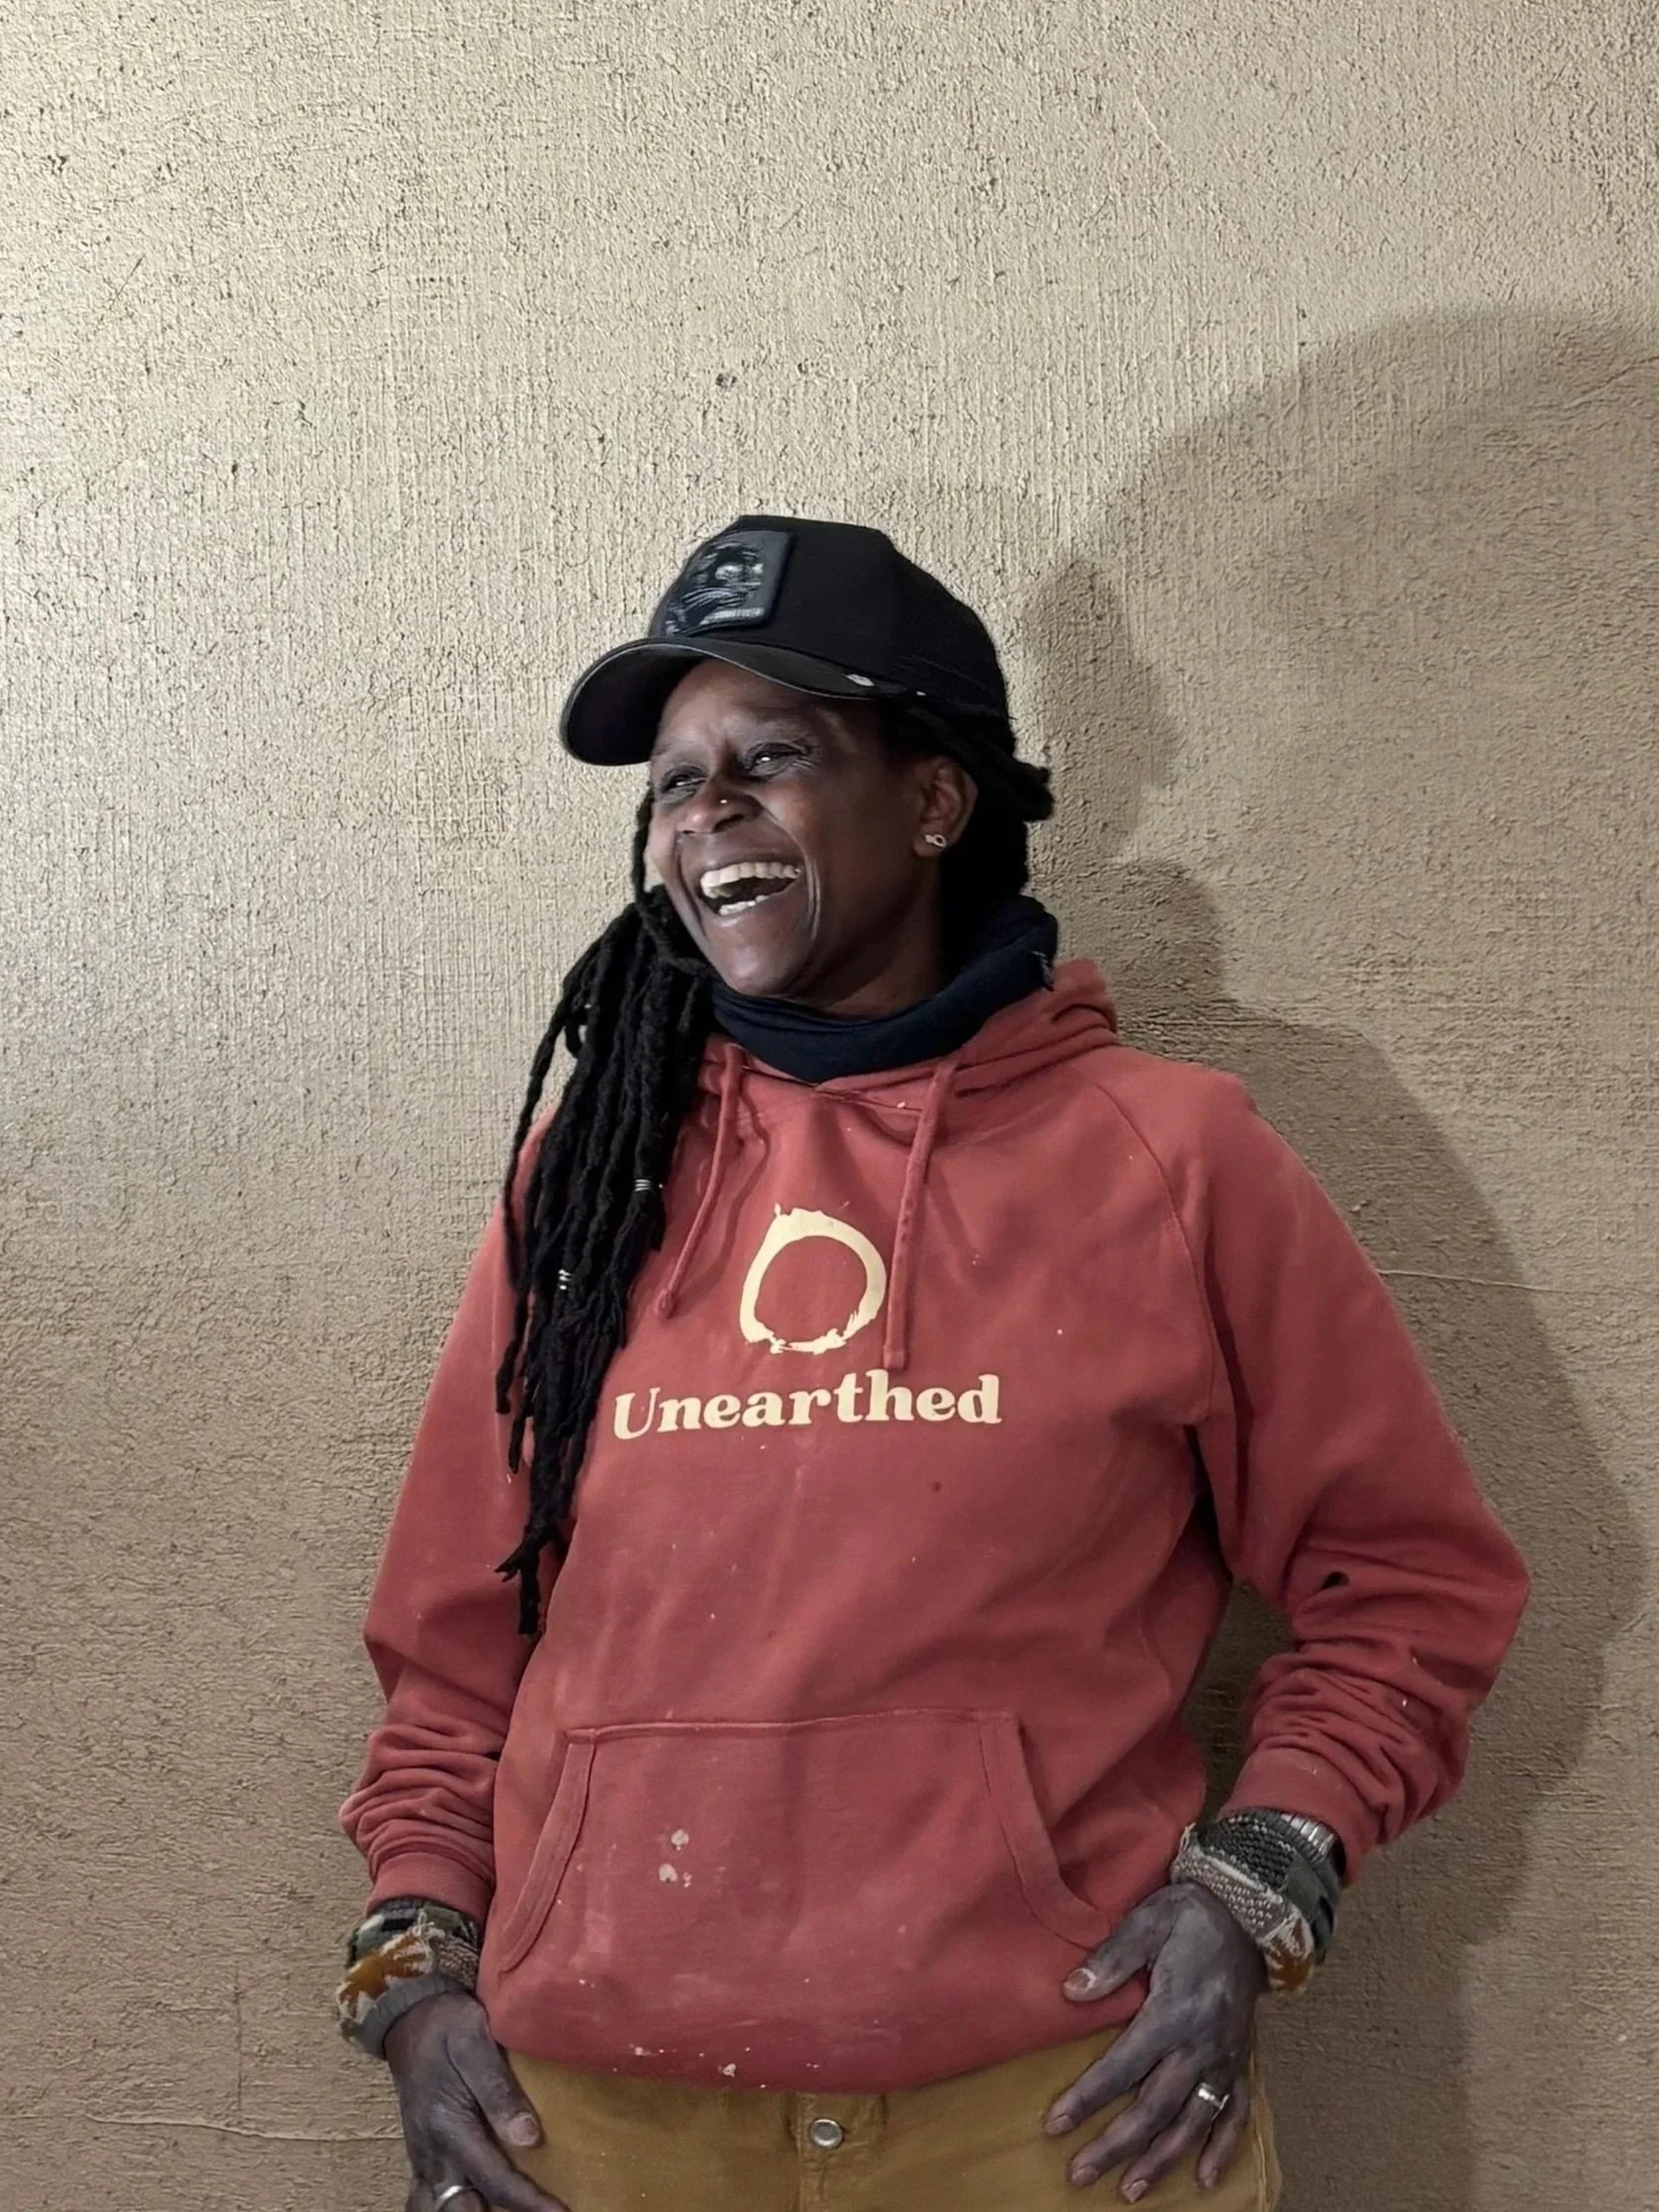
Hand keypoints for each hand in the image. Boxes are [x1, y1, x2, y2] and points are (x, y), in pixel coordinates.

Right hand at [384, 1990, 569, 2211]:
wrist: (409, 2019)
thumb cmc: (448, 2025)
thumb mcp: (473, 2041)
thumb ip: (498, 2088)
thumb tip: (529, 2138)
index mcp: (448, 2127)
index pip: (494, 2180)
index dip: (528, 2203)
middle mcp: (432, 2153)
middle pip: (462, 2210)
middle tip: (539, 2210)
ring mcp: (423, 2158)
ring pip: (441, 2209)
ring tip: (509, 2210)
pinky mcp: (422, 2156)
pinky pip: (429, 2199)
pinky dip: (452, 2210)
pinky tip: (476, 2205)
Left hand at [1044, 1882, 1266, 2198]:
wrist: (1248, 1914)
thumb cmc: (1189, 1916)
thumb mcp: (1147, 1921)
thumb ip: (1111, 1958)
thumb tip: (1070, 1992)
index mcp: (1173, 2012)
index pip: (1122, 2067)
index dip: (1087, 2099)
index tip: (1055, 2124)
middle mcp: (1201, 2045)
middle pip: (1154, 2108)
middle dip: (1115, 2145)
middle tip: (1079, 2173)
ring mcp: (1225, 2058)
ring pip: (1192, 2122)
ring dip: (1161, 2160)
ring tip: (1129, 2191)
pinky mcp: (1242, 2061)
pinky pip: (1236, 2113)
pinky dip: (1223, 2149)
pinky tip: (1206, 2180)